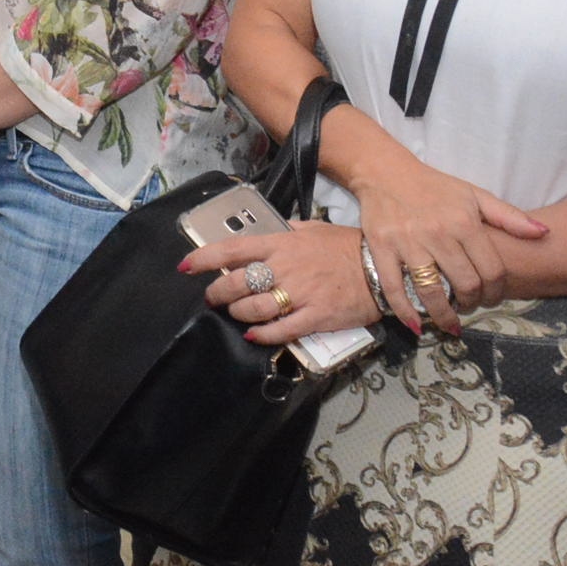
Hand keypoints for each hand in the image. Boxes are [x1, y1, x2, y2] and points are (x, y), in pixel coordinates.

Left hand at [185, 222, 380, 345]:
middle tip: (214, 298)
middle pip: (236, 283)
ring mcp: (300, 294)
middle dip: (217, 294)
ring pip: (254, 309)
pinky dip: (263, 335)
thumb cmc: (345, 247)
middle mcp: (285, 268)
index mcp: (281, 244)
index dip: (203, 258)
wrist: (381, 269)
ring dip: (238, 314)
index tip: (186, 266)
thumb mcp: (311, 229)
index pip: (232, 249)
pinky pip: (281, 330)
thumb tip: (262, 232)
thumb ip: (284, 231)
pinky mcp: (315, 317)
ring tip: (237, 314)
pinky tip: (255, 335)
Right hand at [352, 157, 546, 332]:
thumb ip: (509, 217)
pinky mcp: (381, 248)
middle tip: (470, 306)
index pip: (491, 270)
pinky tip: (415, 324)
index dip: (497, 292)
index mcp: (464, 222)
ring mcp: (407, 242)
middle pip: (465, 284)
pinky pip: (393, 287)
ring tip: (450, 324)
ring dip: (444, 316)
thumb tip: (544, 233)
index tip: (491, 299)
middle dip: (472, 303)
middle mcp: (438, 234)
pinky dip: (404, 311)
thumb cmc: (434, 186)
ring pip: (431, 291)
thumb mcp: (474, 195)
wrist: (385, 171)